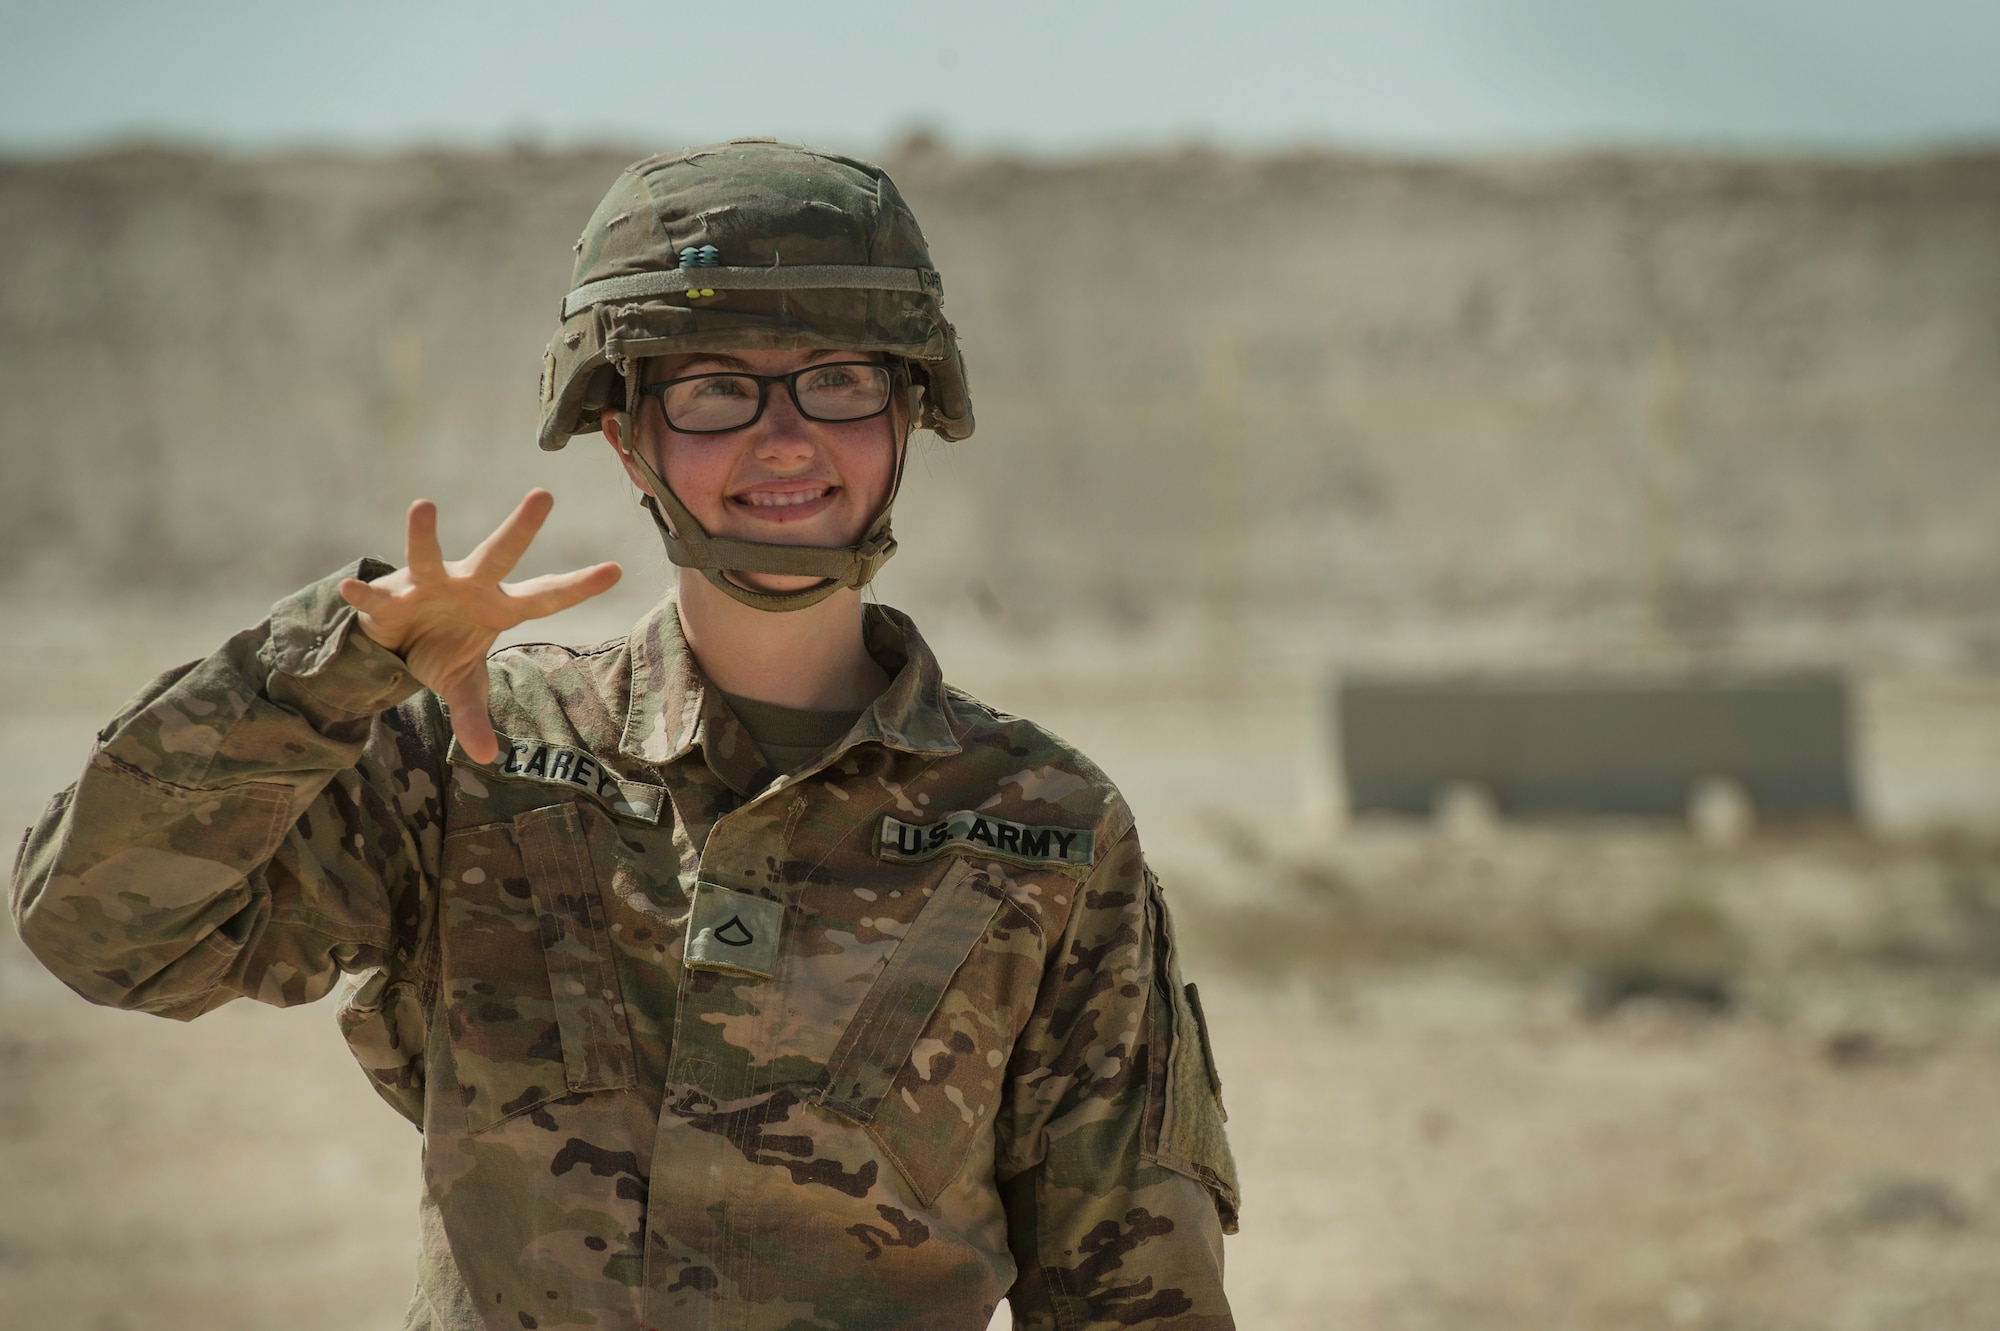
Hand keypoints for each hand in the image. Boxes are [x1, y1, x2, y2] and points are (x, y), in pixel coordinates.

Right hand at [338, 490, 620, 762]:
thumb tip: (488, 757)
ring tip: (422, 506)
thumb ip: (474, 716)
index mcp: (498, 607)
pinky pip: (376, 596)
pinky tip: (350, 589)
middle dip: (520, 527)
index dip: (578, 586)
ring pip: (428, 556)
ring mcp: (429, 585)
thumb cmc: (441, 650)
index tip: (616, 569)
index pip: (546, 597)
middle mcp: (468, 586)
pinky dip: (363, 595)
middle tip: (544, 494)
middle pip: (498, 554)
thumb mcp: (461, 686)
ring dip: (423, 535)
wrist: (394, 643)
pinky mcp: (390, 596)